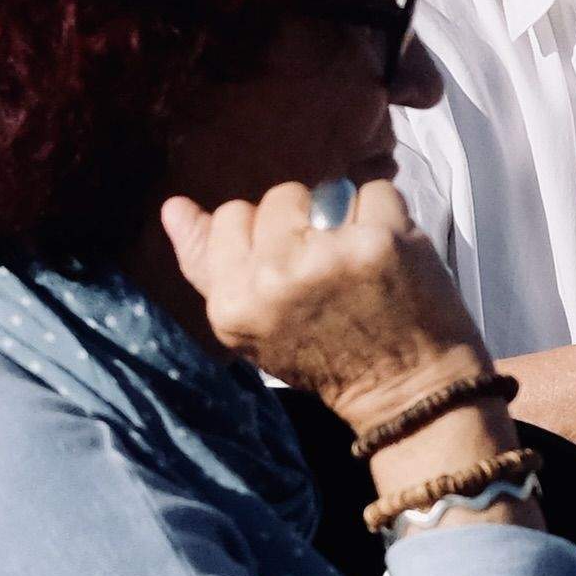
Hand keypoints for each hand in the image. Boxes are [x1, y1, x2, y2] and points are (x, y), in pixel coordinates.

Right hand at [162, 176, 495, 427]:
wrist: (403, 386)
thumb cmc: (323, 356)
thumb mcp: (249, 326)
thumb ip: (207, 265)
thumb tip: (173, 207)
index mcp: (232, 300)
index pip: (231, 217)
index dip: (265, 236)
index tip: (290, 270)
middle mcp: (274, 277)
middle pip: (278, 197)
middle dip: (304, 223)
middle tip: (327, 269)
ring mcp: (329, 255)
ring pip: (325, 189)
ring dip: (344, 215)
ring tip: (357, 259)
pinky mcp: (380, 240)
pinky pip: (375, 190)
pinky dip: (386, 215)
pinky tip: (388, 253)